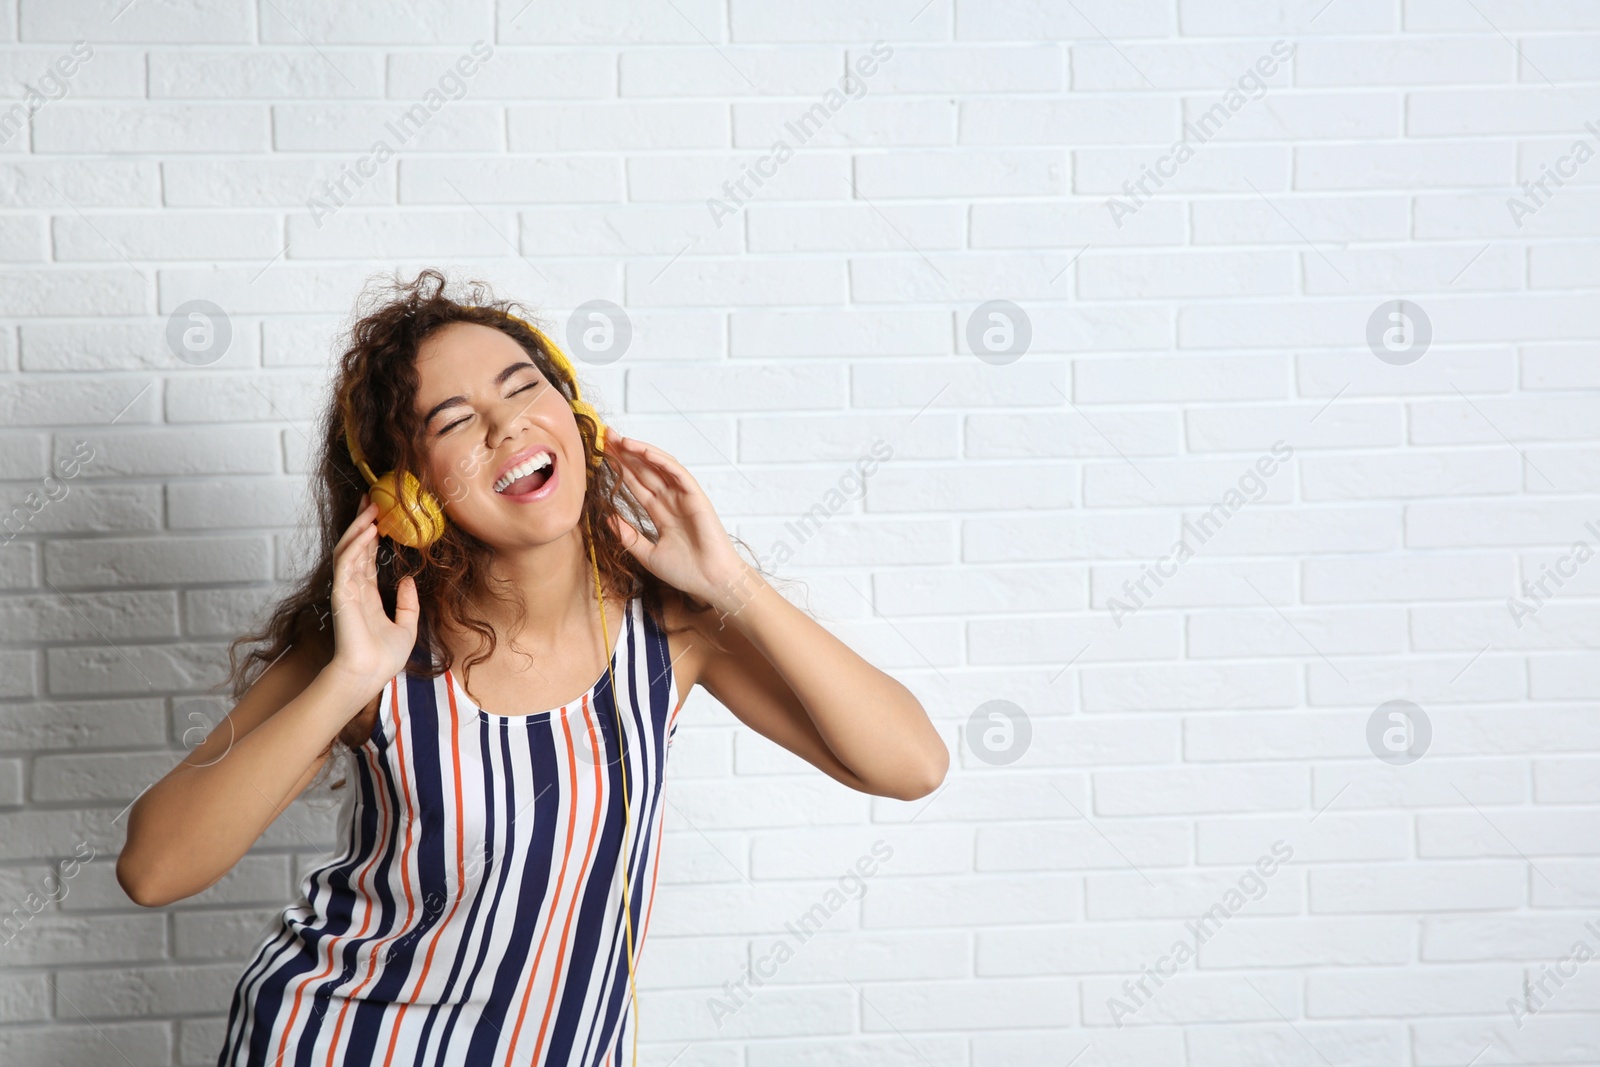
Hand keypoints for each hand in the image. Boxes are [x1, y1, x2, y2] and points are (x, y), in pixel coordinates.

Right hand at [326, 495, 419, 697]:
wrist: (368, 675)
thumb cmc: (384, 658)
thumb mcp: (406, 627)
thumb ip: (408, 604)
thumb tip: (407, 580)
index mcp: (367, 596)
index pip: (367, 558)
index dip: (371, 536)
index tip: (380, 515)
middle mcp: (354, 589)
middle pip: (355, 547)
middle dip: (362, 522)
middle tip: (372, 498)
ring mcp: (346, 589)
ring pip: (349, 549)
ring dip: (359, 527)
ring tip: (372, 507)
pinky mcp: (342, 593)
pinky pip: (346, 562)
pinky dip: (355, 544)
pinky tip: (367, 530)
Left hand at [604, 435, 755, 614]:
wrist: (711, 582)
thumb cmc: (686, 572)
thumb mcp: (647, 555)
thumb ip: (629, 536)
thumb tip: (608, 519)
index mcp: (661, 513)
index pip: (637, 485)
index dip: (621, 470)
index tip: (603, 455)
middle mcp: (671, 501)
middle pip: (645, 471)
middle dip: (626, 454)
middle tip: (606, 436)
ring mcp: (684, 497)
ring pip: (659, 467)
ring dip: (639, 451)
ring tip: (619, 439)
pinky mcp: (696, 497)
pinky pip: (677, 473)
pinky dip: (661, 460)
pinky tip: (643, 451)